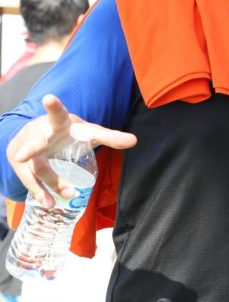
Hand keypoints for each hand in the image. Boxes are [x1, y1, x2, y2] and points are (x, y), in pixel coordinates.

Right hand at [7, 94, 136, 207]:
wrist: (34, 135)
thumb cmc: (68, 133)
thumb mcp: (88, 132)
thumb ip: (110, 136)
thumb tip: (134, 140)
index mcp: (58, 123)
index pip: (57, 114)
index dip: (53, 106)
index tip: (48, 98)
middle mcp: (38, 135)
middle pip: (35, 145)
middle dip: (30, 150)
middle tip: (24, 156)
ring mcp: (25, 150)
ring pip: (36, 168)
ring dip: (49, 182)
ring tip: (63, 196)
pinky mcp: (20, 165)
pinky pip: (29, 180)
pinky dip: (39, 192)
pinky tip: (48, 204)